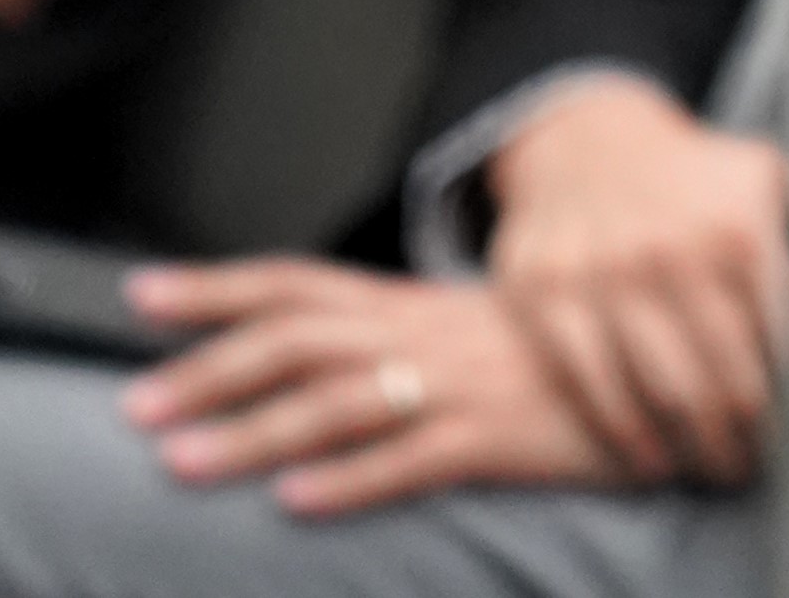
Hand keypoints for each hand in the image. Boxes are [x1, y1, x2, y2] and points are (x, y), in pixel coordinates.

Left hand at [121, 264, 628, 513]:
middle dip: (207, 369)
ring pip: (334, 402)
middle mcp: (418, 334)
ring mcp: (454, 383)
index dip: (214, 287)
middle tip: (132, 406)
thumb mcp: (465, 337)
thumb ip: (391, 344)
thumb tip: (306, 364)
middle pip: (294, 339)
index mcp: (405, 305)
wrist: (656, 359)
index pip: (291, 283)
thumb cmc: (552, 355)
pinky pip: (412, 459)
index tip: (138, 294)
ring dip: (250, 433)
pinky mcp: (493, 436)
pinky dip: (351, 480)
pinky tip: (298, 504)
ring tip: (182, 465)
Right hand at [486, 69, 788, 489]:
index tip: (788, 438)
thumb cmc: (690, 176)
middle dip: (741, 442)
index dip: (783, 406)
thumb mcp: (762, 177)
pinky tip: (650, 458)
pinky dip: (625, 436)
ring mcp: (604, 275)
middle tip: (749, 467)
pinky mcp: (547, 295)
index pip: (773, 351)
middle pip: (720, 387)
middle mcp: (671, 253)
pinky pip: (592, 388)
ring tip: (709, 468)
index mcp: (736, 230)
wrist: (585, 136)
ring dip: (690, 450)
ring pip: (659, 398)